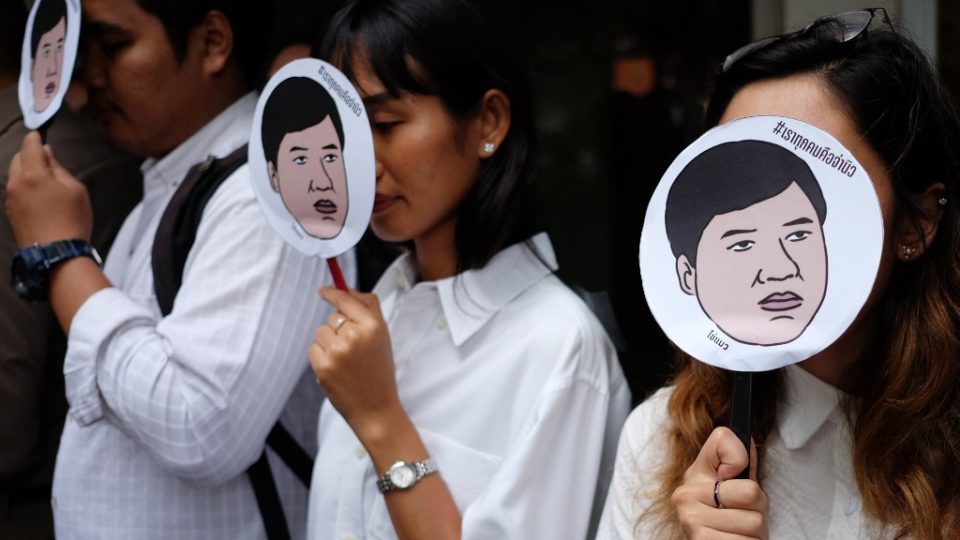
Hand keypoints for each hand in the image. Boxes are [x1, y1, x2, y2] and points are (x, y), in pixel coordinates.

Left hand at [6, 132, 92, 245]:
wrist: (56, 254)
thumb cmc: (71, 222)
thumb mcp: (75, 189)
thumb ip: (59, 168)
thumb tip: (47, 155)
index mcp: (33, 175)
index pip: (29, 146)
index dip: (34, 138)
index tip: (38, 133)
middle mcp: (16, 184)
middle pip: (17, 159)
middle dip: (29, 154)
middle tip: (45, 157)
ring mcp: (10, 199)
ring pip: (14, 175)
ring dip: (26, 171)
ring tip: (44, 179)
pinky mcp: (11, 212)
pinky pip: (15, 191)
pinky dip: (24, 186)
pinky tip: (39, 196)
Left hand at [310, 287, 400, 440]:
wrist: (376, 408)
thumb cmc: (380, 371)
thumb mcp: (383, 336)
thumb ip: (367, 308)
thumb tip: (345, 288)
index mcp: (373, 326)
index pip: (346, 300)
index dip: (332, 293)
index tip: (323, 290)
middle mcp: (354, 336)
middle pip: (332, 317)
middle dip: (339, 329)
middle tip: (354, 349)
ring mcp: (337, 352)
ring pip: (321, 332)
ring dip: (329, 343)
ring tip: (346, 361)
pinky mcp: (323, 367)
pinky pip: (314, 349)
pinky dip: (322, 357)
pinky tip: (337, 370)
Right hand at [671, 427, 768, 538]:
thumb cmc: (729, 515)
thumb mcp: (735, 483)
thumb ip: (741, 460)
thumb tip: (746, 444)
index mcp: (695, 472)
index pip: (723, 441)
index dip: (741, 458)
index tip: (735, 475)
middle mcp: (686, 493)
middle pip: (750, 491)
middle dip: (759, 508)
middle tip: (746, 513)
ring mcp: (690, 519)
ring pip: (753, 521)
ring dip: (756, 531)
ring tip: (741, 531)